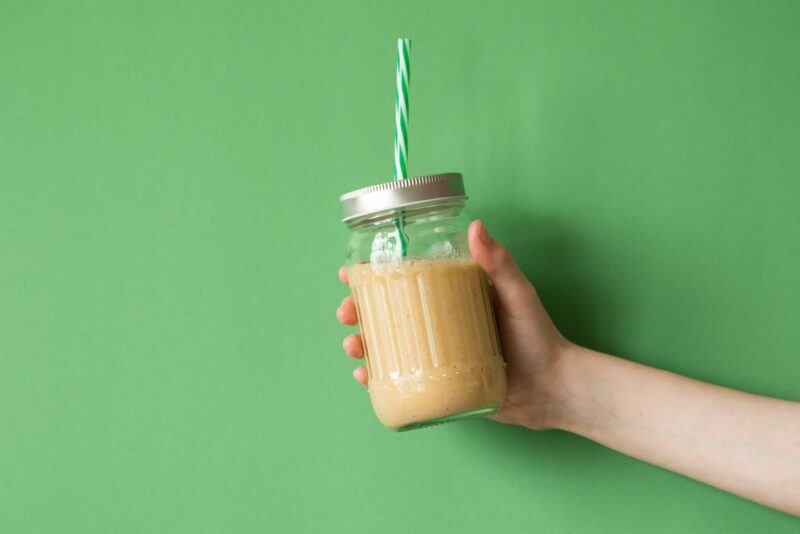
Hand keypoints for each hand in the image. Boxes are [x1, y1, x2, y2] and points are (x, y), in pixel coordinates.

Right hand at [336, 219, 569, 429]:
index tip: (350, 273)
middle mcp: (438, 324)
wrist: (553, 389)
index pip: (405, 281)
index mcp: (451, 298)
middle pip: (386, 314)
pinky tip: (366, 378)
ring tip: (355, 348)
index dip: (372, 276)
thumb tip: (476, 226)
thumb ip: (499, 264)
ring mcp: (436, 356)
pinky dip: (378, 380)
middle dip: (357, 313)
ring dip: (361, 346)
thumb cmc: (538, 336)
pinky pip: (401, 380)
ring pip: (387, 348)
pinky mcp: (439, 384)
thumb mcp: (518, 295)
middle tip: (347, 314)